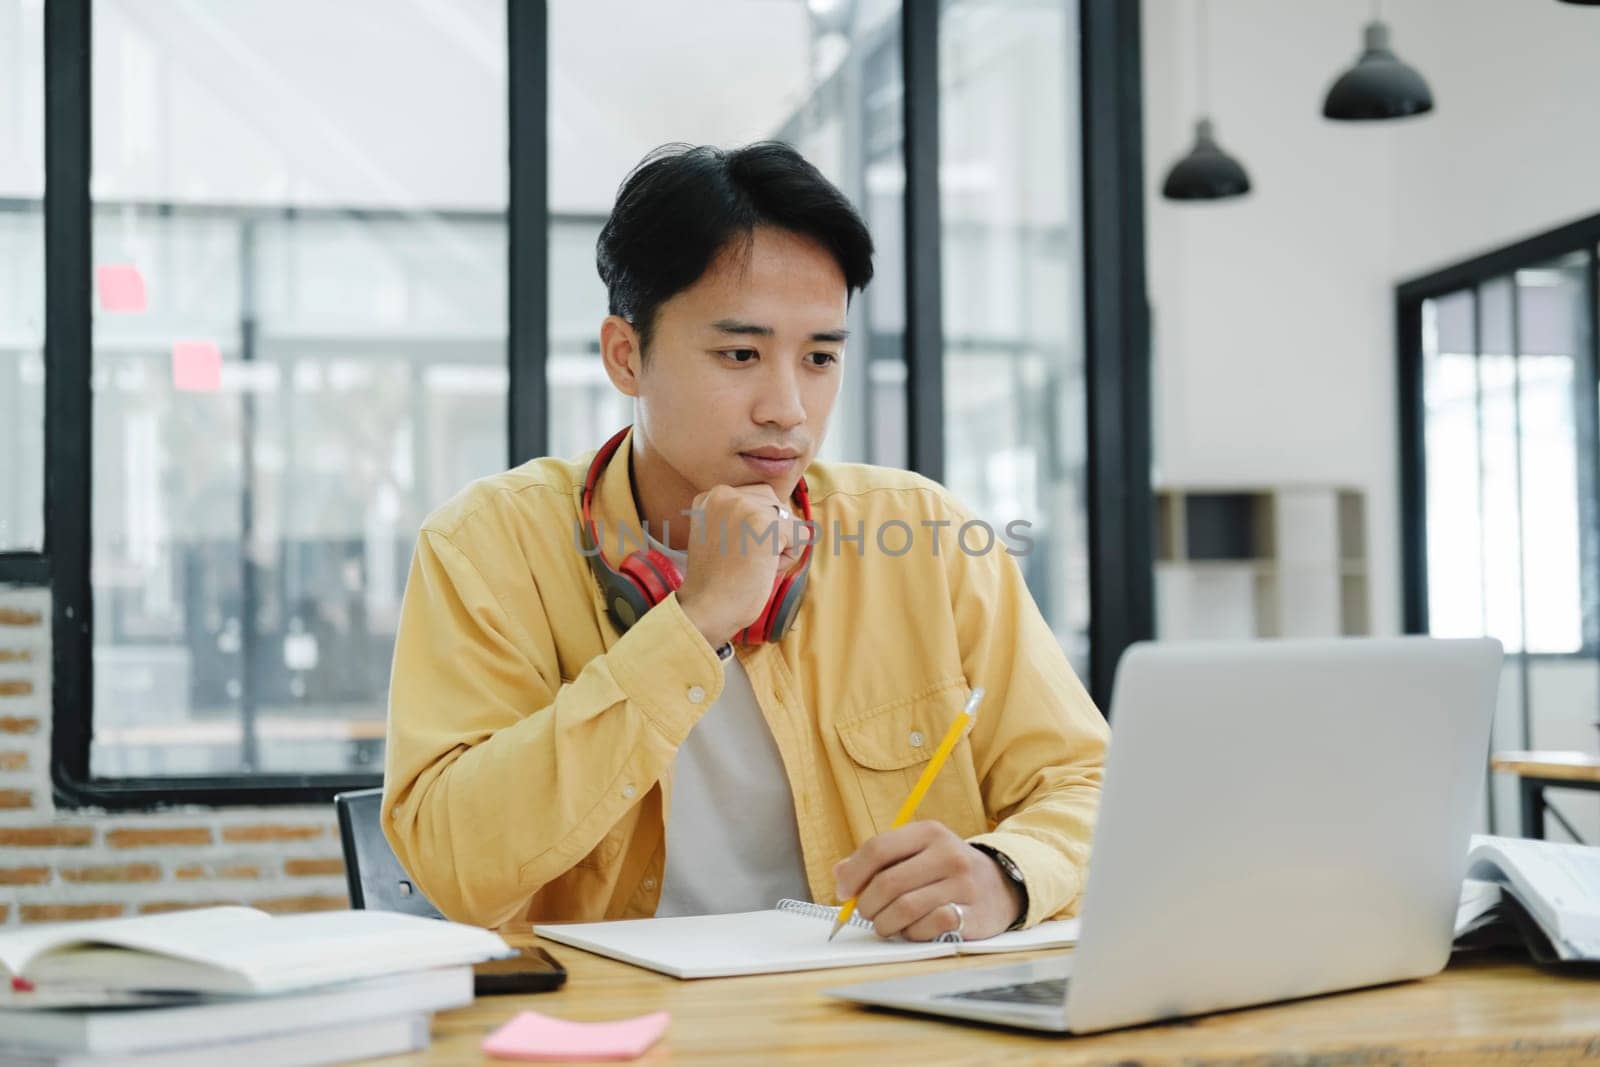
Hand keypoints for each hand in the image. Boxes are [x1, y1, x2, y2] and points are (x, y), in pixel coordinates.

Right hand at [676, 483, 800, 647]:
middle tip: (741, 560)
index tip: (732, 551)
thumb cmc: (717, 580)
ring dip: (780, 546)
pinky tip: (763, 569)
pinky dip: (789, 558)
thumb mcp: (720, 533)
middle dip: (771, 535)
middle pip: (776, 506)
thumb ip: (742, 516)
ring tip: (751, 564)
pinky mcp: (765, 523)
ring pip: (789, 520)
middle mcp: (726, 494)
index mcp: (712, 495)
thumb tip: (785, 510)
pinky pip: (801, 535)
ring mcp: (745, 506)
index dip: (756, 530)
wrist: (706, 608)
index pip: (759, 498)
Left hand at [832, 821, 1024, 941]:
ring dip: (886, 923)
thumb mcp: (916, 852)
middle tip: (865, 913)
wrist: (1000, 886)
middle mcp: (948, 854)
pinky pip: (928, 928)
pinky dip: (913, 933)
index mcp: (928, 833)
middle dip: (867, 904)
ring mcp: (963, 884)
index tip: (843, 892)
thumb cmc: (945, 870)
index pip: (878, 849)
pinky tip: (914, 929)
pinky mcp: (973, 914)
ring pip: (905, 909)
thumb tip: (840, 876)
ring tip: (886, 923)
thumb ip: (878, 860)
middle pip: (888, 883)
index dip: (854, 874)